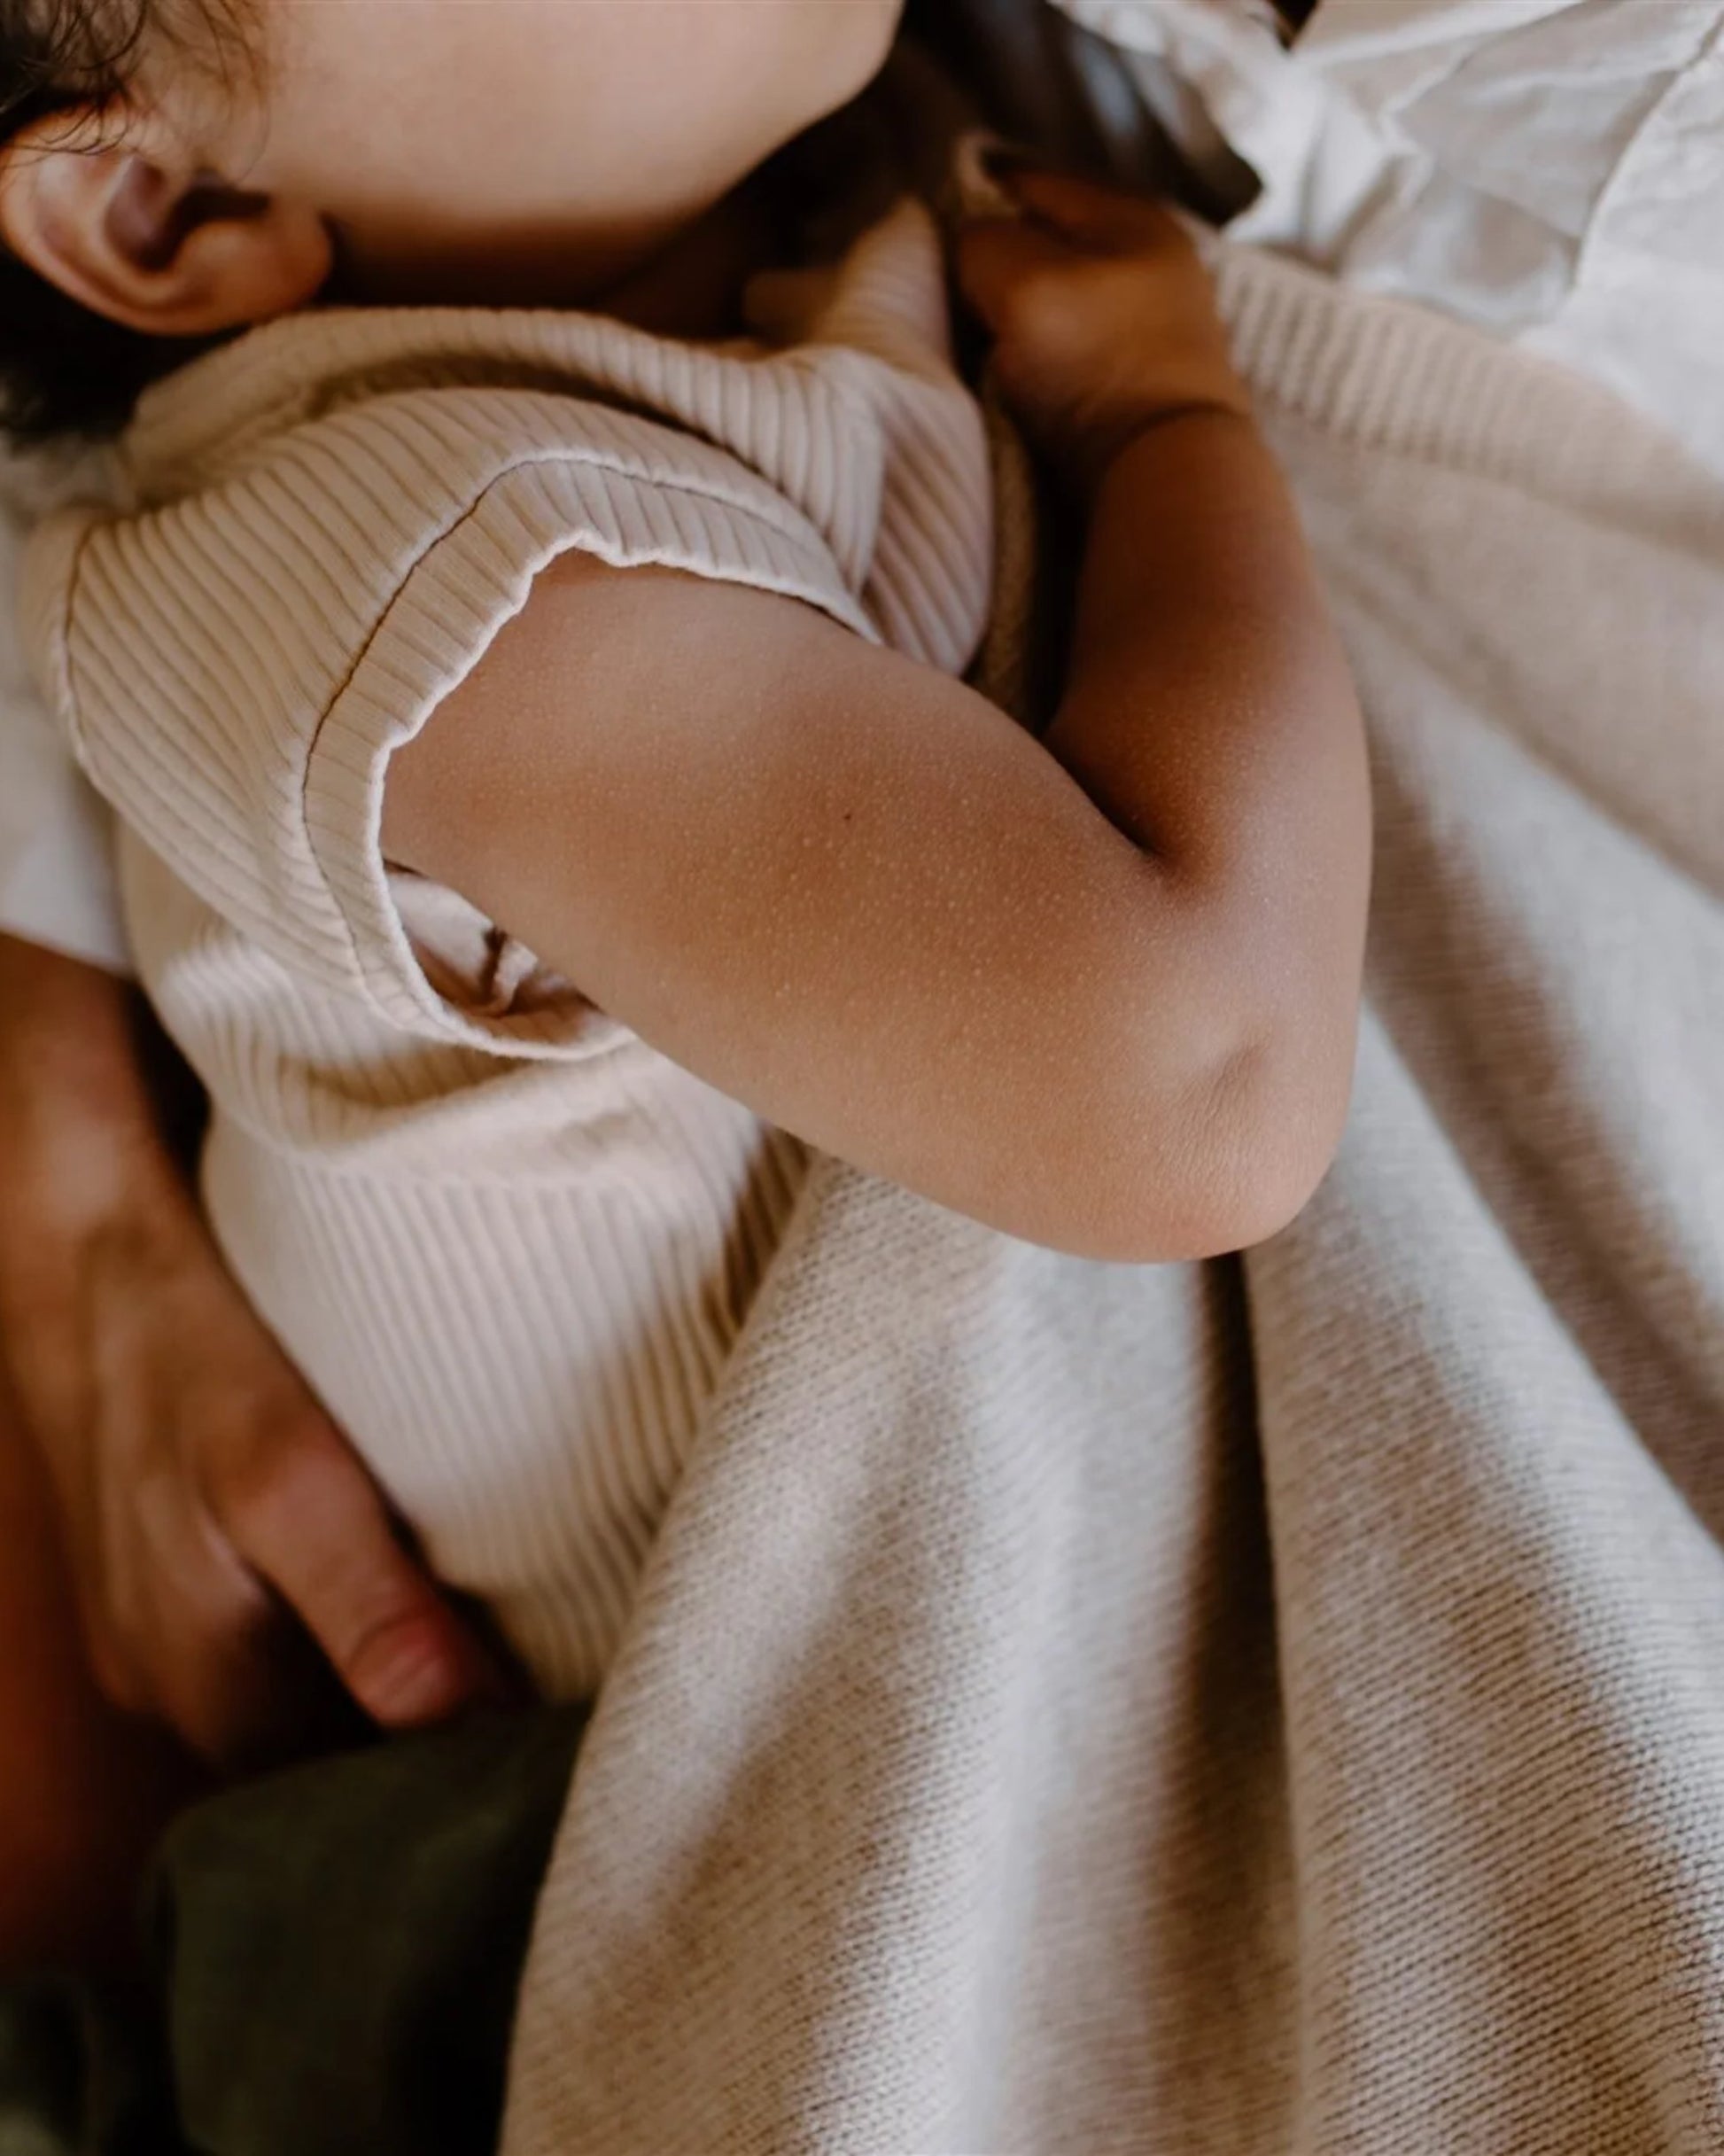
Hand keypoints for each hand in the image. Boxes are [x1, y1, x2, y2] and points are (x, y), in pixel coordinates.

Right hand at [0, 938, 505, 1765]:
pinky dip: (341, 1640)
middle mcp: (172, 1688)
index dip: (438, 1798)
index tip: (545, 1770)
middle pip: (315, 1768)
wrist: (82, 1248)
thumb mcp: (287, 1477)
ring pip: (294, 1707)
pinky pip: (268, 1646)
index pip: (339, 1808)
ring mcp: (160, 1636)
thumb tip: (460, 1727)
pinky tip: (413, 1596)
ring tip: (507, 1664)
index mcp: (204, 1689)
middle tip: (549, 1722)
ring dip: (382, 1699)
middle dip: (419, 1756)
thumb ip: (370, 1613)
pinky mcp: (166, 1580)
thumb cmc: (183, 1351)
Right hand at [957, 161, 1248, 490]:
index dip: (977, 189)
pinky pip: (1080, 342)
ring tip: (979, 323)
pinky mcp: (1149, 380)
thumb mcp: (1021, 282)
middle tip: (951, 273)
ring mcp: (1158, 323)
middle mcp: (1155, 259)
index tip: (931, 214)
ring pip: (1067, 292)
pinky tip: (1022, 366)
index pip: (1034, 180)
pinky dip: (1048, 345)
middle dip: (1003, 251)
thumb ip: (981, 244)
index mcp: (1132, 215)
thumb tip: (968, 243)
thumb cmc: (1096, 363)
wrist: (1167, 472)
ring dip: (1024, 305)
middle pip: (1054, 239)